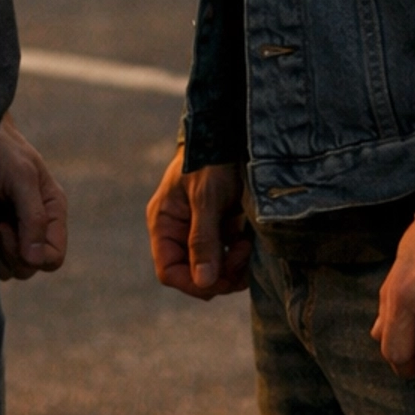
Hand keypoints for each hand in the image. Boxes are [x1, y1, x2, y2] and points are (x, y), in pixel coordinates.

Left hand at [0, 111, 67, 279]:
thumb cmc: (2, 152)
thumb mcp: (22, 178)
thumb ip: (33, 217)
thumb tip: (36, 259)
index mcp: (52, 212)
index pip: (54, 258)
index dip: (35, 256)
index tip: (11, 231)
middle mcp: (35, 227)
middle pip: (31, 267)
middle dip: (12, 252)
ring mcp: (12, 233)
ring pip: (10, 269)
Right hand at [146, 149, 251, 298]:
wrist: (230, 131)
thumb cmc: (211, 159)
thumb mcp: (206, 198)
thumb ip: (203, 239)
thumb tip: (204, 282)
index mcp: (164, 223)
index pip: (169, 271)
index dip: (192, 282)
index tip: (220, 280)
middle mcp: (179, 231)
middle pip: (195, 274)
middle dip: (220, 273)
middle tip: (243, 254)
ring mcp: (200, 230)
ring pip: (215, 268)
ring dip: (234, 265)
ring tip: (248, 244)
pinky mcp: (222, 227)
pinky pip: (230, 254)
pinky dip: (242, 254)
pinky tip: (250, 238)